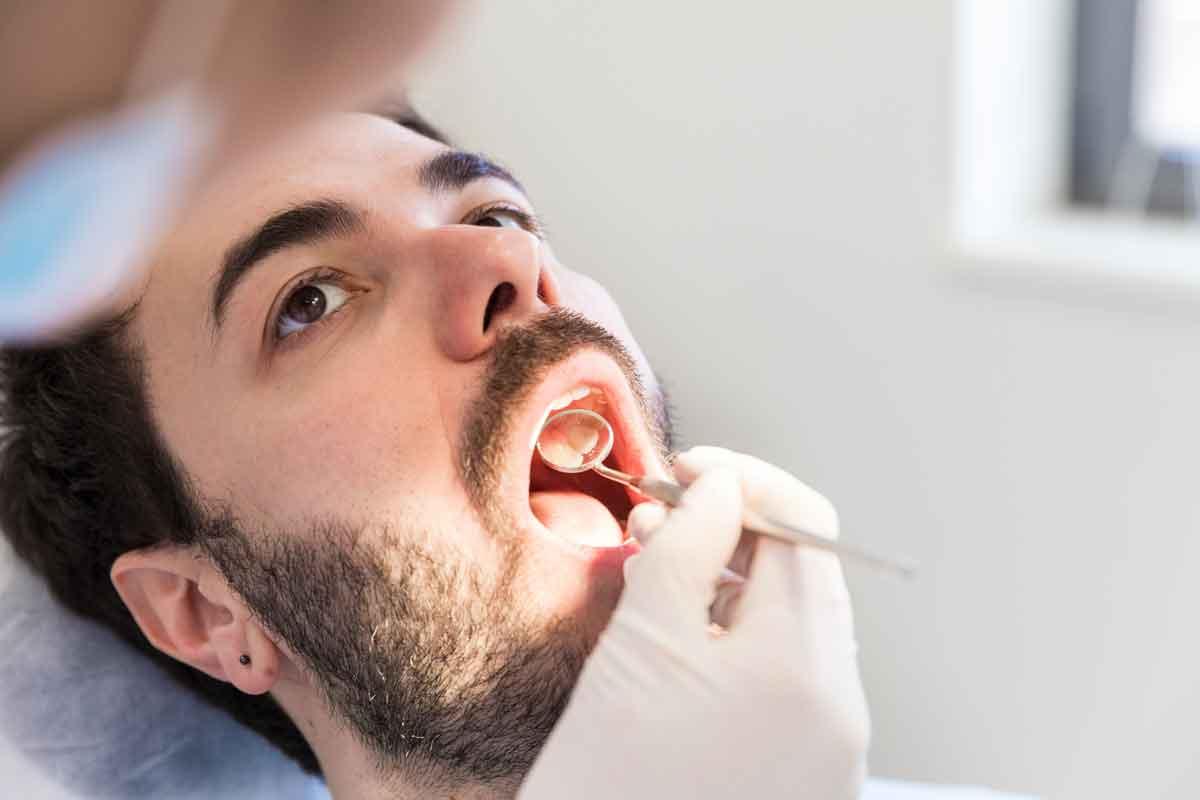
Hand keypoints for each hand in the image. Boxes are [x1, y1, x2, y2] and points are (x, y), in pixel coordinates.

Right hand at [519, 446, 869, 798]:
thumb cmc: (605, 775)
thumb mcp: (641, 640)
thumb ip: (690, 545)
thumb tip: (724, 487)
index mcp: (804, 668)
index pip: (805, 527)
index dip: (745, 482)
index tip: (687, 469)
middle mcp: (839, 708)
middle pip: (807, 573)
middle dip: (738, 529)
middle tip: (664, 515)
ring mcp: (831, 747)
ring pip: (796, 622)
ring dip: (735, 579)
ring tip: (660, 566)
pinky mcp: (810, 773)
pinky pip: (790, 676)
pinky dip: (742, 636)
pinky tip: (685, 628)